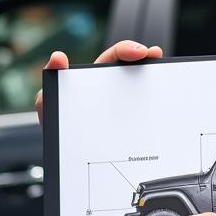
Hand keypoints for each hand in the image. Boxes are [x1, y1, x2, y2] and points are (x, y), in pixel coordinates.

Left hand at [35, 41, 163, 124]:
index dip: (127, 50)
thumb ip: (49, 84)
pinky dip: (160, 109)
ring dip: (158, 79)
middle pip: (135, 67)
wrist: (70, 166)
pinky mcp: (136, 127)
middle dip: (148, 57)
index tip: (138, 52)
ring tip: (166, 76)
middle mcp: (114, 91)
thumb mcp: (50, 110)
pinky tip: (166, 109)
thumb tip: (57, 57)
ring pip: (146, 89)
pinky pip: (150, 115)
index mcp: (96, 81)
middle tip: (155, 55)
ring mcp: (127, 108)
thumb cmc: (60, 133)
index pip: (114, 58)